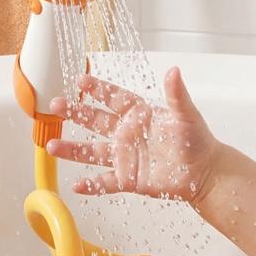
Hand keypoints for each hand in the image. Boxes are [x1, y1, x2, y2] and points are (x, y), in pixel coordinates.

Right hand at [46, 67, 219, 204]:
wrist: (204, 173)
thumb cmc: (198, 141)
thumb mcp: (187, 115)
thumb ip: (176, 95)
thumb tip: (174, 71)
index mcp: (139, 114)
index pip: (114, 98)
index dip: (98, 89)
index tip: (80, 80)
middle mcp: (127, 134)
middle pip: (95, 121)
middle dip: (75, 113)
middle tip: (56, 105)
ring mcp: (125, 157)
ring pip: (92, 152)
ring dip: (73, 150)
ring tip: (51, 146)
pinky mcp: (128, 179)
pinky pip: (106, 182)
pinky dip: (92, 185)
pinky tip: (76, 185)